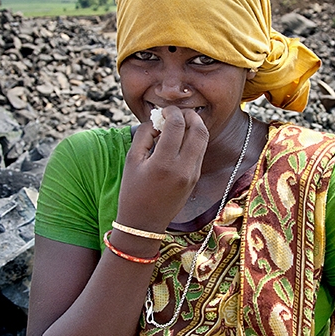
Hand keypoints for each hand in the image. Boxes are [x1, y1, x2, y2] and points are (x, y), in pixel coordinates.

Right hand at [117, 107, 209, 230]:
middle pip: (198, 129)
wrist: (144, 224)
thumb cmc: (133, 192)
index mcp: (164, 163)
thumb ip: (144, 135)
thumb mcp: (131, 161)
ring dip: (194, 126)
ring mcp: (192, 174)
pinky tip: (180, 138)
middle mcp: (183, 168)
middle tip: (177, 113)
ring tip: (180, 123)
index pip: (177, 125)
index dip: (171, 112)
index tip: (163, 111)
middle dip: (189, 115)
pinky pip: (200, 151)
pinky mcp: (196, 178)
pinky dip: (193, 139)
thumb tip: (157, 121)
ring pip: (203, 140)